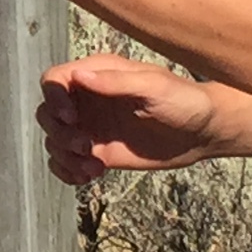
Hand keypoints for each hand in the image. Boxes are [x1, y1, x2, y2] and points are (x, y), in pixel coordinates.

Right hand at [38, 57, 251, 184]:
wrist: (203, 132)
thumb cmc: (185, 101)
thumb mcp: (154, 87)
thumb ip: (115, 82)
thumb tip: (78, 75)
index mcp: (98, 75)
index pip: (54, 80)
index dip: (53, 98)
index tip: (71, 118)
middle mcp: (88, 99)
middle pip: (47, 113)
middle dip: (58, 133)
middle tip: (84, 146)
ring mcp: (91, 127)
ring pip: (54, 140)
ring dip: (64, 157)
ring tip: (94, 167)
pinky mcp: (97, 152)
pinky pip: (66, 162)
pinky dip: (67, 172)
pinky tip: (89, 176)